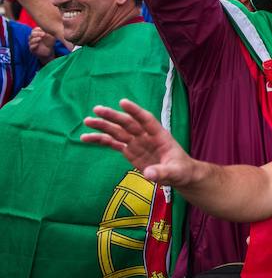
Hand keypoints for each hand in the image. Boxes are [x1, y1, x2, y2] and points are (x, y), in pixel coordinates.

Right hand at [28, 27, 55, 61]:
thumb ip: (49, 33)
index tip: (42, 29)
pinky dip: (34, 45)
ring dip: (35, 39)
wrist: (49, 51)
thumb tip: (46, 30)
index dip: (37, 29)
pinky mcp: (32, 49)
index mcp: (37, 34)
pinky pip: (31, 47)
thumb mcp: (51, 37)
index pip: (34, 30)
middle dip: (37, 33)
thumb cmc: (50, 43)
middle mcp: (33, 38)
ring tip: (40, 38)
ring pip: (31, 40)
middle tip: (43, 34)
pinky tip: (37, 44)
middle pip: (32, 34)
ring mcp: (32, 44)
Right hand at [81, 98, 197, 186]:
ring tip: (87, 121)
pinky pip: (113, 144)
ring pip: (118, 131)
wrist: (178, 175)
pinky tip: (85, 138)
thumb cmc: (180, 170)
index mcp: (160, 135)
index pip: (147, 120)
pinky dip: (100, 140)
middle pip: (128, 124)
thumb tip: (148, 174)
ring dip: (103, 126)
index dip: (135, 111)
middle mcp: (146, 136)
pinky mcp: (129, 151)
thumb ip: (162, 172)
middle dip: (113, 117)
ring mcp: (137, 142)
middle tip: (97, 110)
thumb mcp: (175, 173)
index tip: (123, 102)